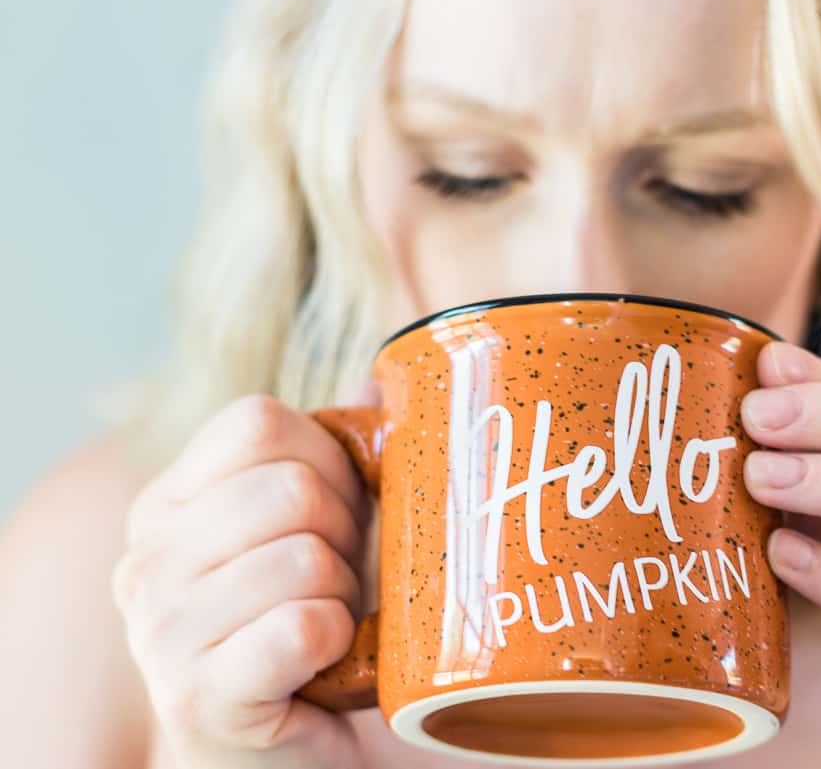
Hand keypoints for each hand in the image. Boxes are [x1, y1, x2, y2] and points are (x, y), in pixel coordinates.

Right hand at [112, 394, 373, 768]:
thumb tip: (378, 384)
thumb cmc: (306, 625)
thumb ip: (336, 454)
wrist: (287, 750)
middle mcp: (147, 558)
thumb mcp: (314, 529)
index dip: (327, 458)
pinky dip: (336, 639)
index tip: (339, 508)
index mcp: (169, 501)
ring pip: (304, 558)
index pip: (259, 422)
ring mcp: (161, 630)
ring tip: (329, 621)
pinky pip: (302, 627)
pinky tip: (323, 657)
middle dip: (344, 534)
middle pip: (289, 488)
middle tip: (338, 578)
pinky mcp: (198, 696)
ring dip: (343, 593)